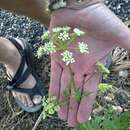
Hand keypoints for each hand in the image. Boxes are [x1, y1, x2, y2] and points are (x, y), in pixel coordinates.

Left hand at [49, 3, 129, 126]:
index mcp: (94, 65)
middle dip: (73, 107)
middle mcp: (80, 67)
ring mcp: (67, 63)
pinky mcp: (56, 57)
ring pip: (64, 87)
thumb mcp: (118, 34)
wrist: (78, 7)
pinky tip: (52, 100)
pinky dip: (53, 88)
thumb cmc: (98, 19)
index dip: (86, 104)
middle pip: (76, 92)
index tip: (83, 119)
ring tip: (61, 116)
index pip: (90, 90)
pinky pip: (54, 76)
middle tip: (70, 123)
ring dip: (62, 101)